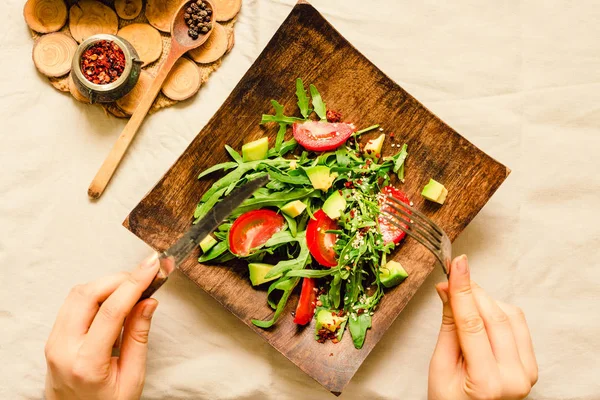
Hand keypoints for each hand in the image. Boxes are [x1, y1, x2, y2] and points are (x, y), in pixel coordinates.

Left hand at [45, 254, 160, 399]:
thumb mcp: (132, 379)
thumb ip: (139, 338)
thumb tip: (148, 301)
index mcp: (86, 364)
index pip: (112, 311)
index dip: (134, 284)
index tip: (152, 267)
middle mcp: (63, 349)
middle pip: (88, 294)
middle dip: (119, 278)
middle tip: (145, 274)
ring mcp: (54, 342)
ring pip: (77, 294)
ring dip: (107, 283)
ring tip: (133, 286)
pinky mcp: (53, 337)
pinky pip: (72, 303)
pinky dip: (96, 292)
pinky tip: (115, 297)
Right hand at [428, 255, 537, 399]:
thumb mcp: (439, 367)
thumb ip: (448, 327)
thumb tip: (448, 290)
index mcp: (487, 382)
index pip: (473, 324)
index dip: (463, 290)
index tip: (457, 265)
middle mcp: (514, 377)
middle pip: (494, 316)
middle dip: (472, 291)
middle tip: (453, 277)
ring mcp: (527, 372)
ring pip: (510, 316)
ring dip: (485, 301)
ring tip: (464, 302)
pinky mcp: (531, 365)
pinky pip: (518, 324)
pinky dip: (499, 312)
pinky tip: (482, 315)